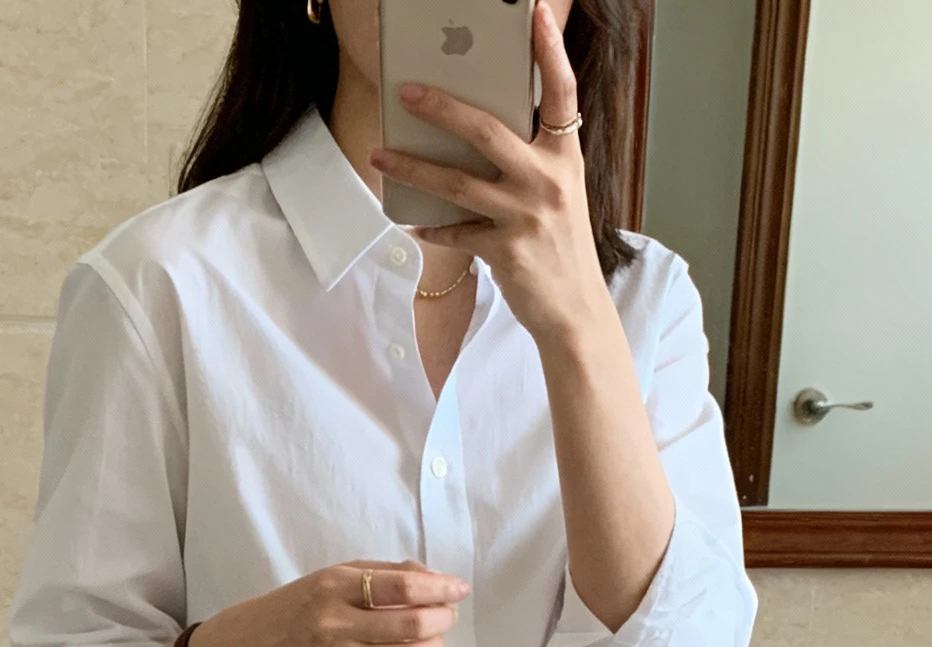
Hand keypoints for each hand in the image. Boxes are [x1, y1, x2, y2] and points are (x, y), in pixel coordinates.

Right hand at [193, 560, 467, 646]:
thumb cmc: (300, 605)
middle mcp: (334, 623)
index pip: (401, 585)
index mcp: (334, 586)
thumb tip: (432, 578)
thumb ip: (382, 574)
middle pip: (410, 624)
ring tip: (434, 639)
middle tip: (447, 615)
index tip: (458, 589)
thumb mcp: (334, 576)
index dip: (439, 587)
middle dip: (442, 618)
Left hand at [370, 2, 607, 351]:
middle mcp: (548, 180)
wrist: (575, 310)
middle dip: (442, 107)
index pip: (562, 91)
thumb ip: (529, 159)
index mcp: (565, 156)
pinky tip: (411, 220)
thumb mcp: (558, 192)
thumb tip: (475, 132)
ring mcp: (527, 216)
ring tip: (379, 153)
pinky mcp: (506, 251)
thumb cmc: (560, 246)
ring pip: (458, 182)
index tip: (537, 13)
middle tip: (407, 91)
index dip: (551, 50)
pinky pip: (456, 231)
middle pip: (487, 131)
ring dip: (412, 166)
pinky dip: (431, 226)